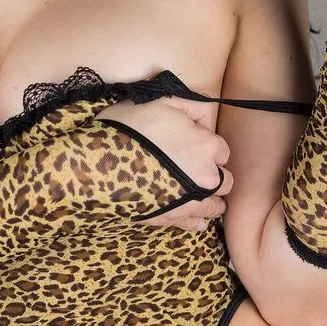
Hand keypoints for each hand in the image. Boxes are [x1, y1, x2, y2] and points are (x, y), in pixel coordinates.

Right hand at [97, 95, 232, 232]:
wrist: (101, 163)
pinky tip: (192, 215)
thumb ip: (193, 104)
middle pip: (225, 180)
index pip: (222, 149)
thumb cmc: (130, 127)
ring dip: (210, 199)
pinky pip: (196, 224)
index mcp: (207, 146)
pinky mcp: (173, 218)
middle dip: (214, 173)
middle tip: (195, 167)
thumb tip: (208, 114)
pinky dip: (197, 220)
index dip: (207, 143)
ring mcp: (191, 202)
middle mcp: (206, 177)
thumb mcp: (162, 101)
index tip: (192, 142)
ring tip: (198, 193)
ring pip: (215, 205)